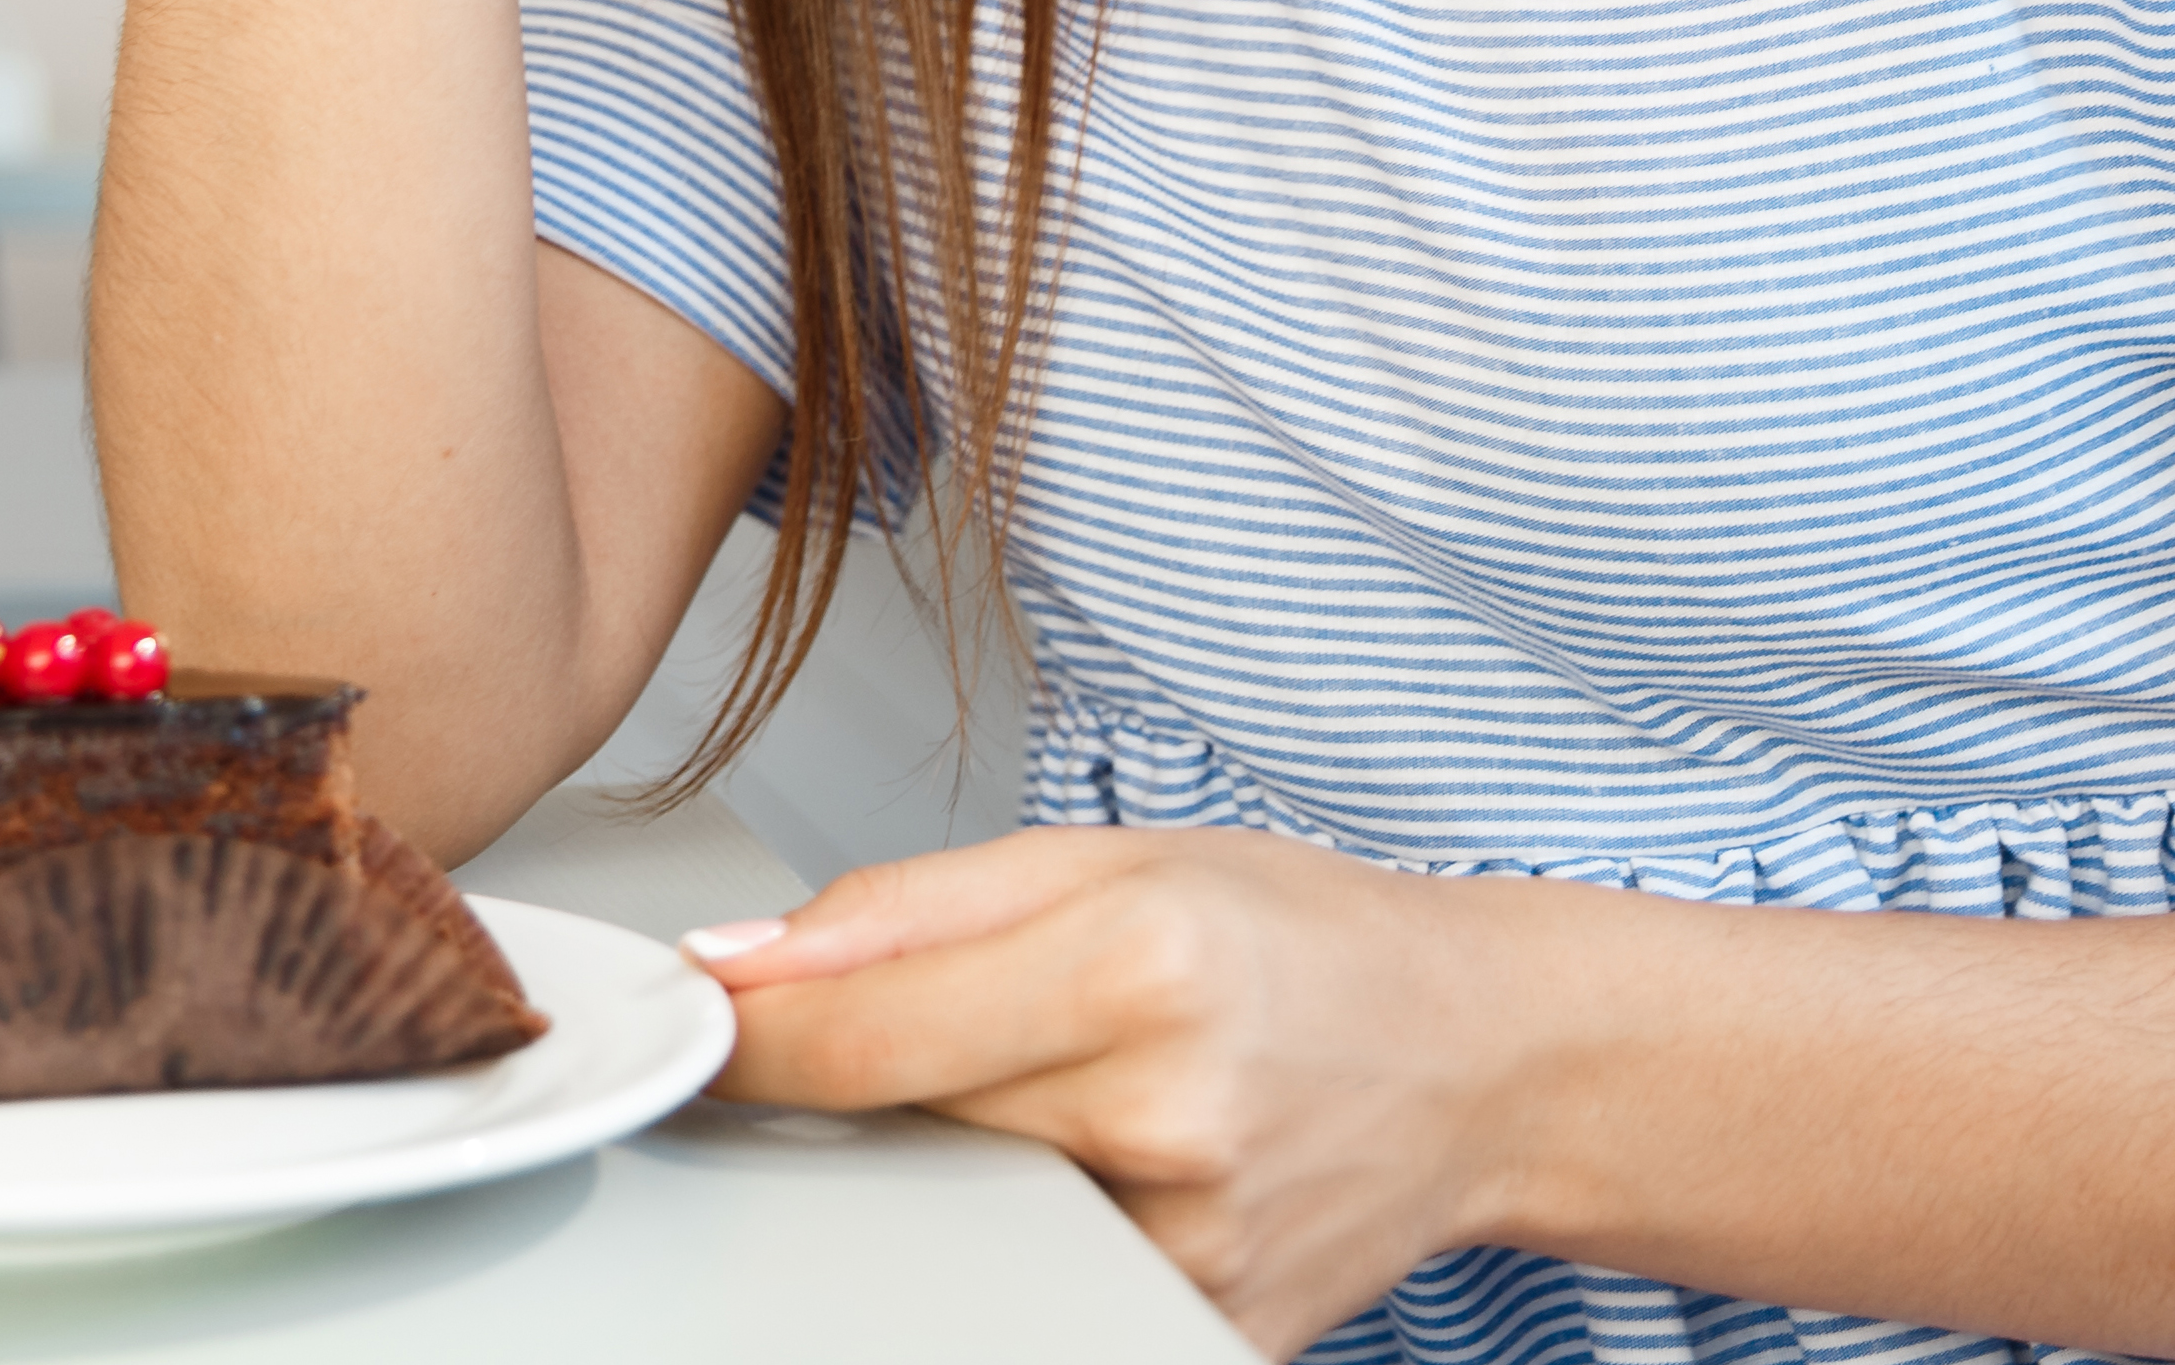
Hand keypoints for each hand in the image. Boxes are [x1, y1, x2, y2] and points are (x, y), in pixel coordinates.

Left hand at [688, 826, 1547, 1355]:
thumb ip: (905, 908)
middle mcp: (1169, 1114)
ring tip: (1051, 1087)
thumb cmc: (1301, 939)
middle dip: (857, 1082)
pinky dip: (1027, 1223)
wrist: (1481, 1060)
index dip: (747, 1042)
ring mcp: (1191, 1244)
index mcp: (1140, 966)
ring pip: (962, 1208)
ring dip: (945, 1156)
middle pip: (901, 1124)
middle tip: (905, 1034)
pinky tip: (1101, 1164)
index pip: (862, 1036)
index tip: (693, 1029)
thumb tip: (739, 964)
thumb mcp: (1109, 857)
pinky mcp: (1207, 1329)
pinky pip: (1043, 1283)